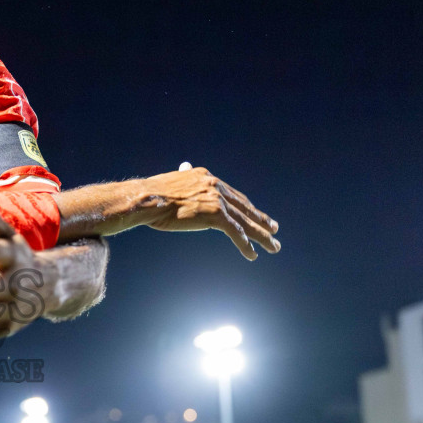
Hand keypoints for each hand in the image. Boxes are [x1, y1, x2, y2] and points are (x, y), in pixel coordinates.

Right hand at [133, 166, 279, 259]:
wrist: (147, 199)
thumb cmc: (152, 194)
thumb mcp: (171, 182)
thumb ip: (183, 178)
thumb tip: (184, 167)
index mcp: (207, 178)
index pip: (233, 195)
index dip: (246, 207)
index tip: (256, 214)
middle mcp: (216, 186)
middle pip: (244, 207)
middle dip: (261, 220)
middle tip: (274, 229)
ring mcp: (217, 200)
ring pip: (245, 221)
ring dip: (261, 236)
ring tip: (273, 246)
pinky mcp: (215, 214)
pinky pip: (235, 232)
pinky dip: (245, 245)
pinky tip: (252, 255)